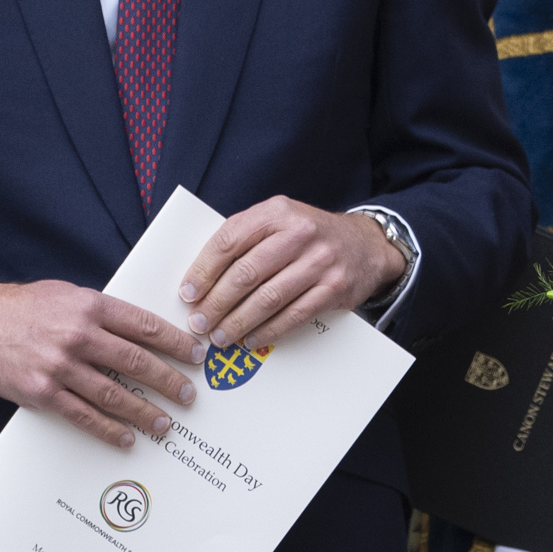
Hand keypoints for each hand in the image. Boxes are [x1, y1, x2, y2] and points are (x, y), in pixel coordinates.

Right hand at [0, 280, 204, 451]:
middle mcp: (78, 335)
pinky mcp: (44, 392)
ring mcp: (61, 366)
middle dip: (169, 382)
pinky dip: (109, 430)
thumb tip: (145, 333)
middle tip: (188, 396)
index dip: (176, 343)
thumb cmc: (26, 308)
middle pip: (137, 363)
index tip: (196, 356)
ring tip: (164, 424)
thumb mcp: (68, 295)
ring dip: (145, 413)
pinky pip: (84, 416)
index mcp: (89, 306)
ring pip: (115, 395)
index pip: (144, 326)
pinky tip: (127, 438)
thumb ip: (103, 314)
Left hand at [179, 200, 403, 351]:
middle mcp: (299, 233)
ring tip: (220, 337)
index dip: (203, 270)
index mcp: (276, 211)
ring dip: (238, 323)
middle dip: (216, 303)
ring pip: (268, 299)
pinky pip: (293, 316)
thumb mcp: (279, 221)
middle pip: (246, 273)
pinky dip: (268, 332)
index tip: (187, 294)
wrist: (365, 244)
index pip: (229, 240)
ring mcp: (320, 262)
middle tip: (198, 323)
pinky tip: (251, 340)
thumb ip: (245, 239)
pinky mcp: (334, 289)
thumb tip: (201, 279)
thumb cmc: (309, 236)